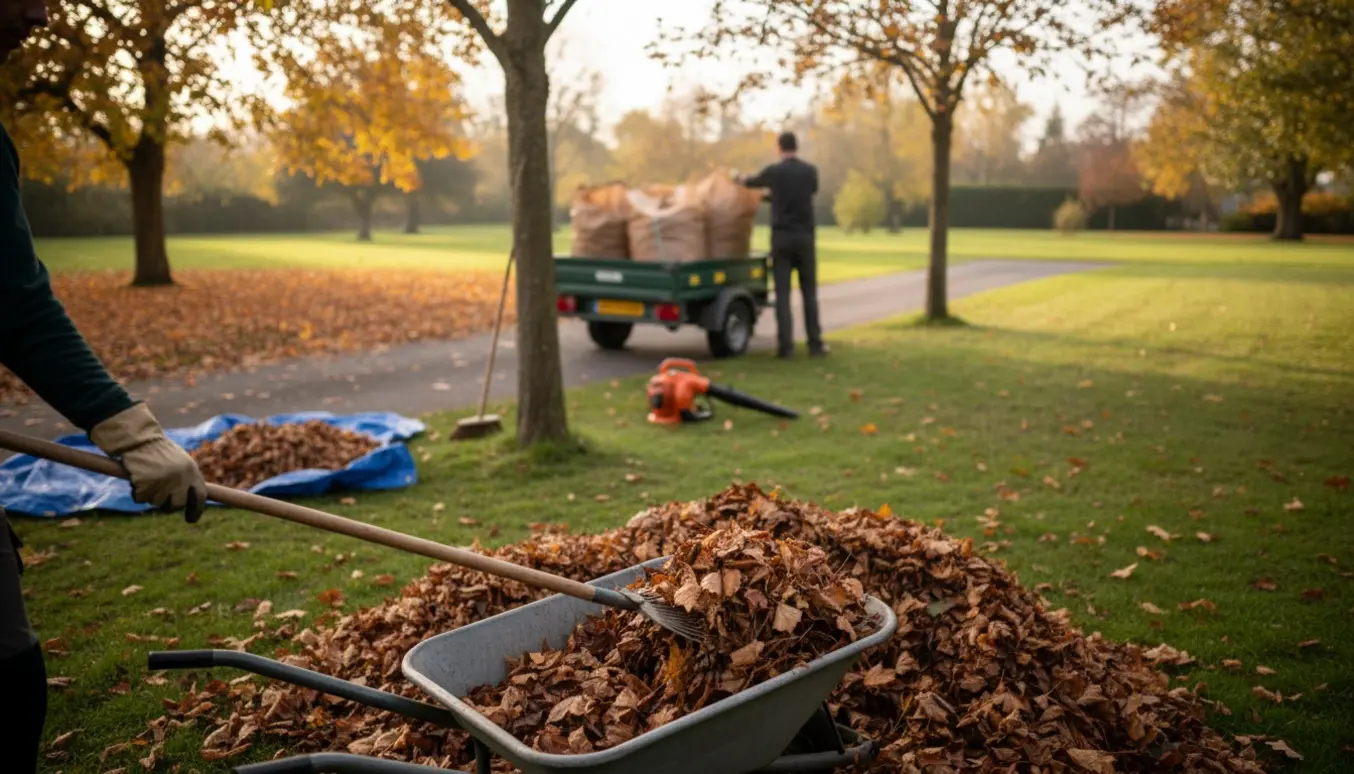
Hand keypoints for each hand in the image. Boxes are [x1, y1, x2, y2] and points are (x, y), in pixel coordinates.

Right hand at [89, 403, 206, 522]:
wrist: (138, 439)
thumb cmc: (157, 449)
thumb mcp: (178, 461)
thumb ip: (185, 479)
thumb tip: (188, 501)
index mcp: (191, 470)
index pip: (200, 495)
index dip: (196, 509)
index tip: (191, 519)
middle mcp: (180, 478)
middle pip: (177, 504)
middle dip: (168, 506)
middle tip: (159, 499)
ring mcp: (163, 482)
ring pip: (157, 502)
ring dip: (149, 495)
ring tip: (146, 477)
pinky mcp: (146, 484)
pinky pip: (141, 498)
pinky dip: (136, 493)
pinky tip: (136, 479)